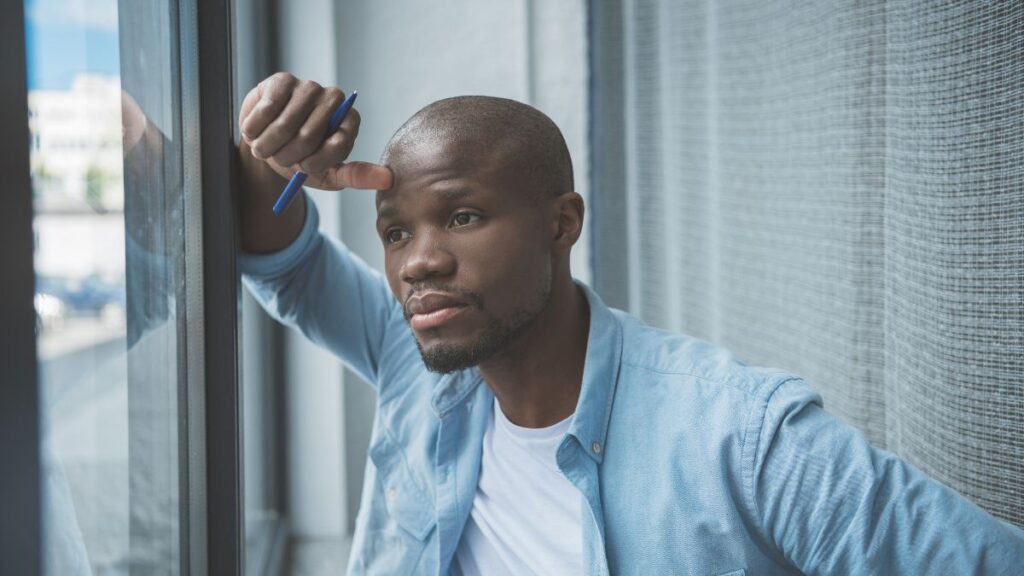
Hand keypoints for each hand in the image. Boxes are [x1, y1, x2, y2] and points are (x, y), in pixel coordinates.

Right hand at [238, 72, 391, 190]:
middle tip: (280, 158)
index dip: (314, 163)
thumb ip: (356, 176)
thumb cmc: (300, 158)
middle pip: (309, 137)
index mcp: (350, 121)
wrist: (267, 141)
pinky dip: (255, 129)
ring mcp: (308, 87)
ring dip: (268, 146)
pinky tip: (256, 130)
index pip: (337, 146)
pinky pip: (267, 111)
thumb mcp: (329, 174)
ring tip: (265, 147)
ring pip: (285, 126)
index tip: (303, 168)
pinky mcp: (282, 81)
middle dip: (288, 157)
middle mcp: (334, 99)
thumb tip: (389, 180)